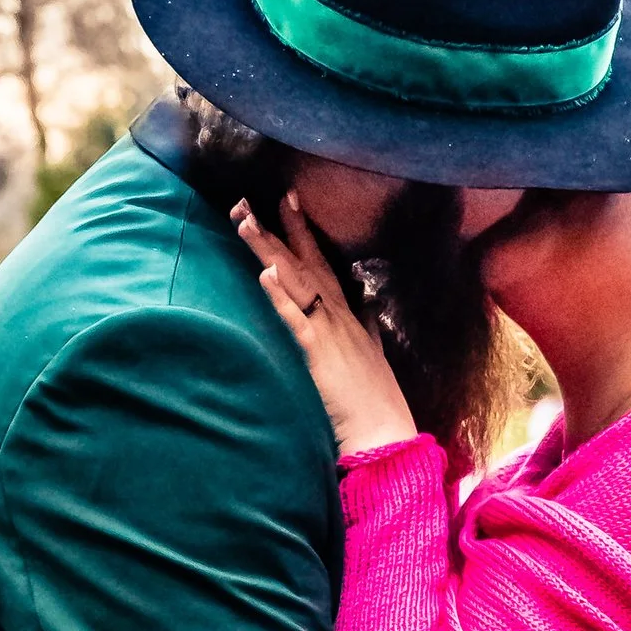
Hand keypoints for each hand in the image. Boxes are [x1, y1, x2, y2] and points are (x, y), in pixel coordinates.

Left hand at [230, 192, 416, 456]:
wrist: (385, 431)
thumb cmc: (376, 399)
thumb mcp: (373, 353)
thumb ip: (368, 326)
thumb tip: (367, 305)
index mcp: (348, 314)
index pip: (322, 262)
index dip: (303, 232)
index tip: (287, 201)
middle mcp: (338, 315)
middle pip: (304, 263)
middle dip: (279, 229)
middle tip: (249, 199)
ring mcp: (329, 331)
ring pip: (296, 282)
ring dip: (270, 252)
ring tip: (245, 223)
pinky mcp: (318, 353)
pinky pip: (297, 320)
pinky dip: (281, 297)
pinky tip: (265, 275)